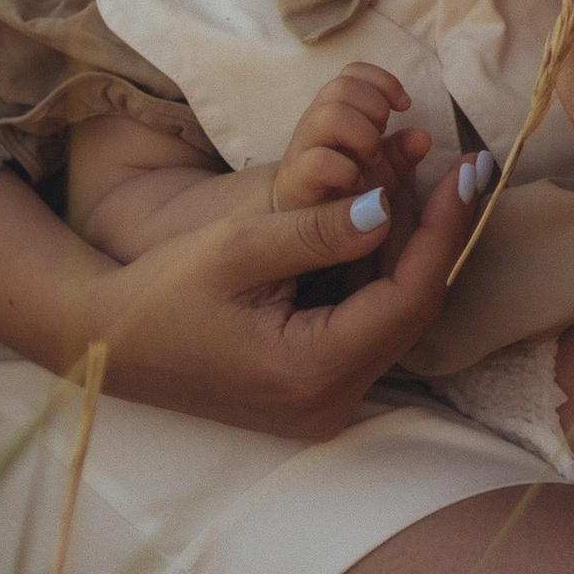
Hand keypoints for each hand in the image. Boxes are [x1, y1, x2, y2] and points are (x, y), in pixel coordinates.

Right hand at [94, 177, 481, 440]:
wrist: (105, 342)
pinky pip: (365, 327)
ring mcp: (323, 406)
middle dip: (432, 235)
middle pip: (409, 310)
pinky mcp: (312, 393)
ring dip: (406, 250)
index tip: (467, 171)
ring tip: (418, 179)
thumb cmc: (161, 290)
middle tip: (457, 167)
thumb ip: (317, 229)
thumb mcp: (237, 246)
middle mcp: (329, 403)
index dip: (444, 230)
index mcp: (312, 371)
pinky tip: (380, 220)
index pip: (409, 296)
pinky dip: (375, 274)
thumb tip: (387, 205)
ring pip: (392, 317)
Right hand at [272, 62, 430, 214]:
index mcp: (335, 110)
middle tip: (380, 137)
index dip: (382, 81)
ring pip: (330, 114)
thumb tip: (423, 135)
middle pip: (341, 86)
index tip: (404, 106)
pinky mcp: (297, 178)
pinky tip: (356, 183)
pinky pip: (320, 161)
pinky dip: (348, 171)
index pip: (352, 73)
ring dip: (363, 136)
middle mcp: (315, 121)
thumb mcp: (381, 169)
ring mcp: (303, 148)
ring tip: (370, 160)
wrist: (304, 219)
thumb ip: (402, 152)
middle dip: (374, 109)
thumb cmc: (343, 186)